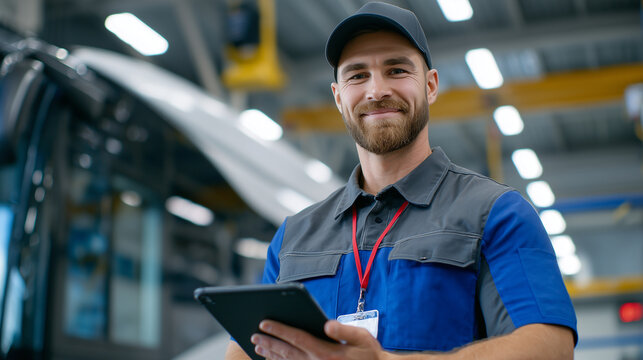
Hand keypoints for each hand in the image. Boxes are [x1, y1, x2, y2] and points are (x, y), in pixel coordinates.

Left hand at [250, 319, 387, 359]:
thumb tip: (326, 324)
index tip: (264, 322)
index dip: (279, 329)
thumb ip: (344, 329)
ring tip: (257, 346)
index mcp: (326, 352)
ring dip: (270, 354)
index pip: (297, 338)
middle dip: (268, 341)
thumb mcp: (362, 338)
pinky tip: (272, 358)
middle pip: (287, 351)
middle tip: (253, 333)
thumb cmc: (369, 353)